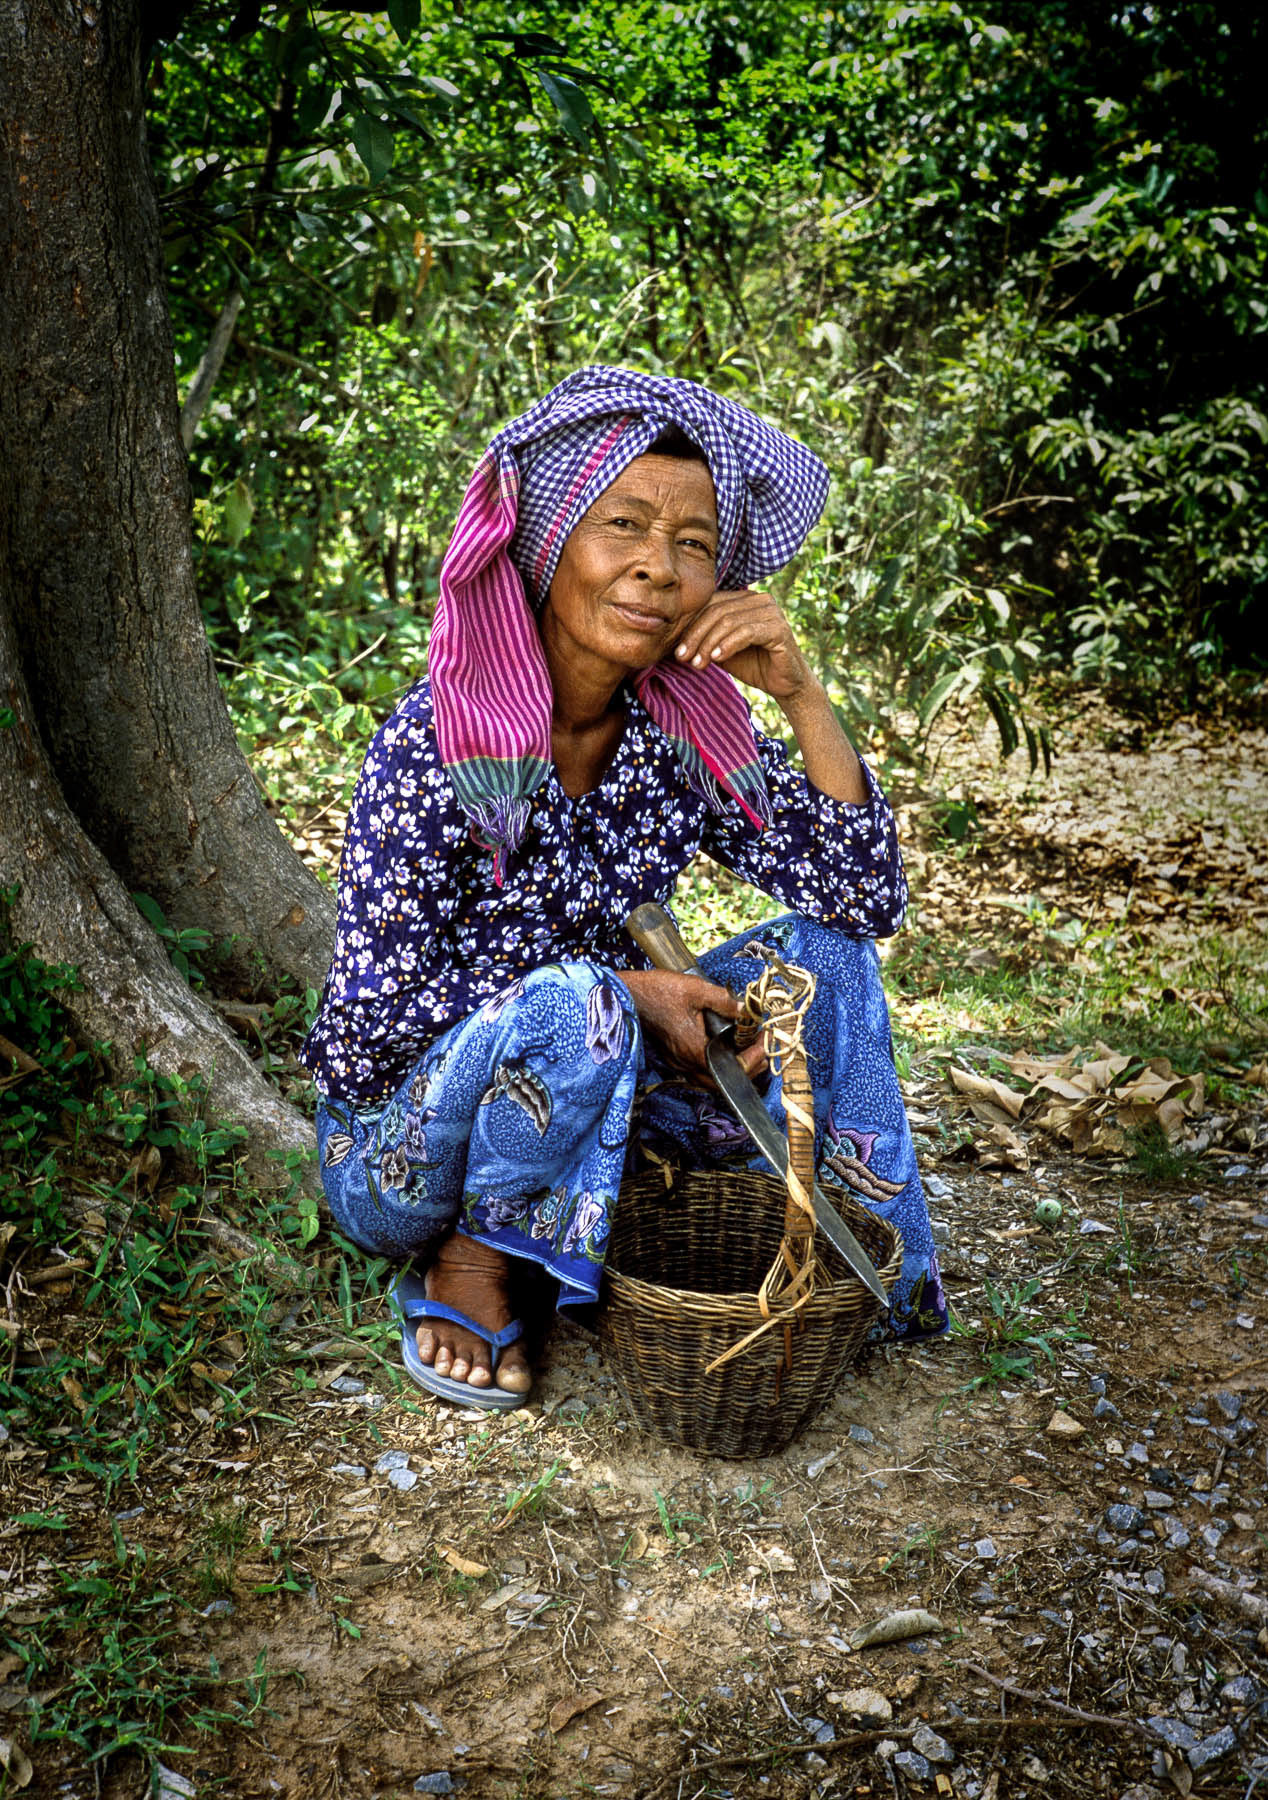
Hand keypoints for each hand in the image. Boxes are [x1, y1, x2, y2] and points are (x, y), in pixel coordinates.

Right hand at [616, 969, 766, 1083]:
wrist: (628, 994)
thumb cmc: (659, 990)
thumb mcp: (696, 989)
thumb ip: (724, 1001)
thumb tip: (748, 1009)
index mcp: (695, 1049)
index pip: (733, 1069)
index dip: (754, 1058)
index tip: (765, 1040)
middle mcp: (686, 1063)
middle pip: (724, 1083)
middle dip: (748, 1069)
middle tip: (763, 1049)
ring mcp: (678, 1063)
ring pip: (712, 1081)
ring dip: (732, 1071)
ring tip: (749, 1051)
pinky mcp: (674, 1058)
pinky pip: (700, 1073)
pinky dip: (717, 1067)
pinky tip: (725, 1051)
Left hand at [672, 587, 812, 700]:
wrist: (784, 684)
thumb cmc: (753, 664)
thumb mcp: (722, 649)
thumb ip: (705, 639)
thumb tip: (674, 639)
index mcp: (745, 599)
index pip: (711, 604)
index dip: (691, 627)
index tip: (678, 652)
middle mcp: (759, 599)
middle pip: (717, 612)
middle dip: (697, 636)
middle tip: (684, 658)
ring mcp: (771, 611)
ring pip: (729, 622)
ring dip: (709, 644)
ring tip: (698, 663)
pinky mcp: (779, 628)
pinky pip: (746, 632)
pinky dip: (728, 645)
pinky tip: (717, 659)